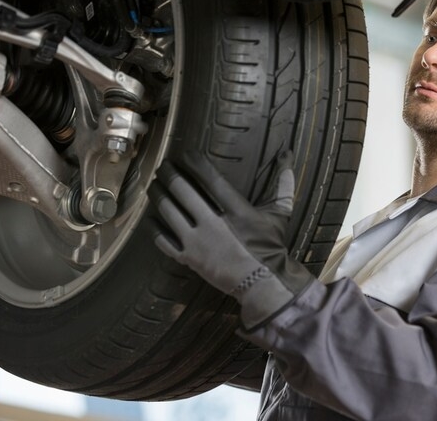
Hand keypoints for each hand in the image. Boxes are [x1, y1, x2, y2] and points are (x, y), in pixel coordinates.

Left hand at [148, 150, 313, 327]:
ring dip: (158, 195)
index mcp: (236, 209)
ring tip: (153, 185)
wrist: (263, 282)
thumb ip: (283, 185)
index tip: (185, 154)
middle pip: (183, 191)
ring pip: (169, 212)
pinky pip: (164, 241)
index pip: (210, 178)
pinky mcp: (189, 259)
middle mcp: (213, 222)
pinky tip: (148, 218)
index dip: (194, 163)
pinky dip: (153, 228)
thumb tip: (288, 155)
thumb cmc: (271, 246)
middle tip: (164, 166)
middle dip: (170, 175)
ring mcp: (198, 242)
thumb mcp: (280, 214)